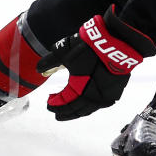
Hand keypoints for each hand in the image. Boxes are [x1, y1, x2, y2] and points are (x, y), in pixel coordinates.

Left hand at [42, 6, 154, 120]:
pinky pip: (100, 104)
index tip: (48, 104)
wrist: (117, 42)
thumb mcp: (63, 52)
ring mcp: (106, 96)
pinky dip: (90, 106)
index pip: (64, 102)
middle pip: (77, 110)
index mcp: (80, 90)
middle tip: (56, 113)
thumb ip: (49, 62)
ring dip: (78, 111)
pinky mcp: (116, 90)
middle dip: (65, 112)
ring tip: (69, 111)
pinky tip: (86, 102)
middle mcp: (94, 97)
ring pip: (89, 109)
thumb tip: (38, 70)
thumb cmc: (88, 47)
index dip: (55, 104)